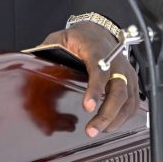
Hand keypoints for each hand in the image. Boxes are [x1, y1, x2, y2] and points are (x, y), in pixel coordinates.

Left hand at [41, 23, 139, 137]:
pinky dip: (124, 117)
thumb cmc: (79, 37)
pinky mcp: (132, 81)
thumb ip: (48, 51)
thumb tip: (29, 62)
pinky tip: (110, 125)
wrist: (98, 30)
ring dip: (115, 119)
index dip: (95, 89)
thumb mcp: (60, 38)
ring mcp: (126, 72)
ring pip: (128, 100)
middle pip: (119, 91)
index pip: (100, 70)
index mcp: (97, 50)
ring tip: (98, 130)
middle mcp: (116, 62)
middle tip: (92, 129)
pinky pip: (133, 102)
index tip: (87, 106)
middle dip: (107, 114)